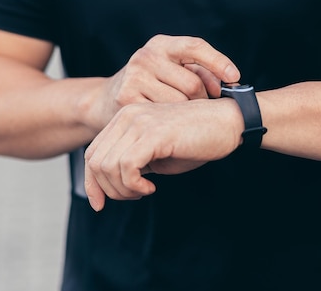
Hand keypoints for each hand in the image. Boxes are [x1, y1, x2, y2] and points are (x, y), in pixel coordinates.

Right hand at [84, 35, 239, 129]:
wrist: (104, 101)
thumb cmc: (151, 87)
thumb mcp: (171, 71)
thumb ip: (198, 72)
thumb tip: (232, 82)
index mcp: (160, 45)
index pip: (195, 47)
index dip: (218, 62)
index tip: (235, 77)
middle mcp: (145, 56)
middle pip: (192, 83)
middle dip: (204, 99)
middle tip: (202, 108)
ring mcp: (134, 77)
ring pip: (180, 103)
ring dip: (188, 114)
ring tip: (184, 117)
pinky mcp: (126, 99)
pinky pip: (164, 117)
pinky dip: (172, 125)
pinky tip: (170, 126)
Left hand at [84, 98, 242, 209]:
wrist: (229, 123)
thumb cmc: (197, 140)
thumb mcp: (157, 154)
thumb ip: (132, 162)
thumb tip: (109, 186)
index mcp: (125, 118)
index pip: (92, 153)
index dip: (92, 183)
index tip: (101, 204)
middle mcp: (128, 116)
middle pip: (95, 162)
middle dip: (109, 190)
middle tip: (136, 196)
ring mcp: (140, 122)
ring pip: (107, 166)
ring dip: (123, 190)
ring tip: (144, 192)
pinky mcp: (154, 133)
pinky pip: (126, 166)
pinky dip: (133, 185)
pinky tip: (150, 188)